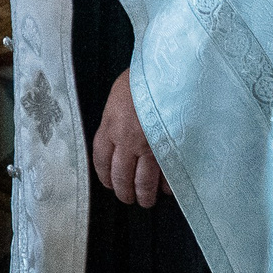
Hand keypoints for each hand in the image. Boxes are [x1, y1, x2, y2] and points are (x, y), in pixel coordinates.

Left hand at [92, 70, 163, 206]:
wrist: (168, 72)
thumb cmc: (144, 78)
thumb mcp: (119, 96)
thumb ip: (116, 119)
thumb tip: (117, 137)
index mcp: (110, 126)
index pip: (101, 160)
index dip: (104, 176)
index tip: (109, 183)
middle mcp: (127, 141)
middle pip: (121, 177)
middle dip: (124, 192)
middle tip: (128, 198)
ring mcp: (150, 147)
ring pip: (144, 182)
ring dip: (145, 195)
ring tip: (147, 200)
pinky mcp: (171, 150)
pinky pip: (168, 176)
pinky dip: (168, 186)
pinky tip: (168, 189)